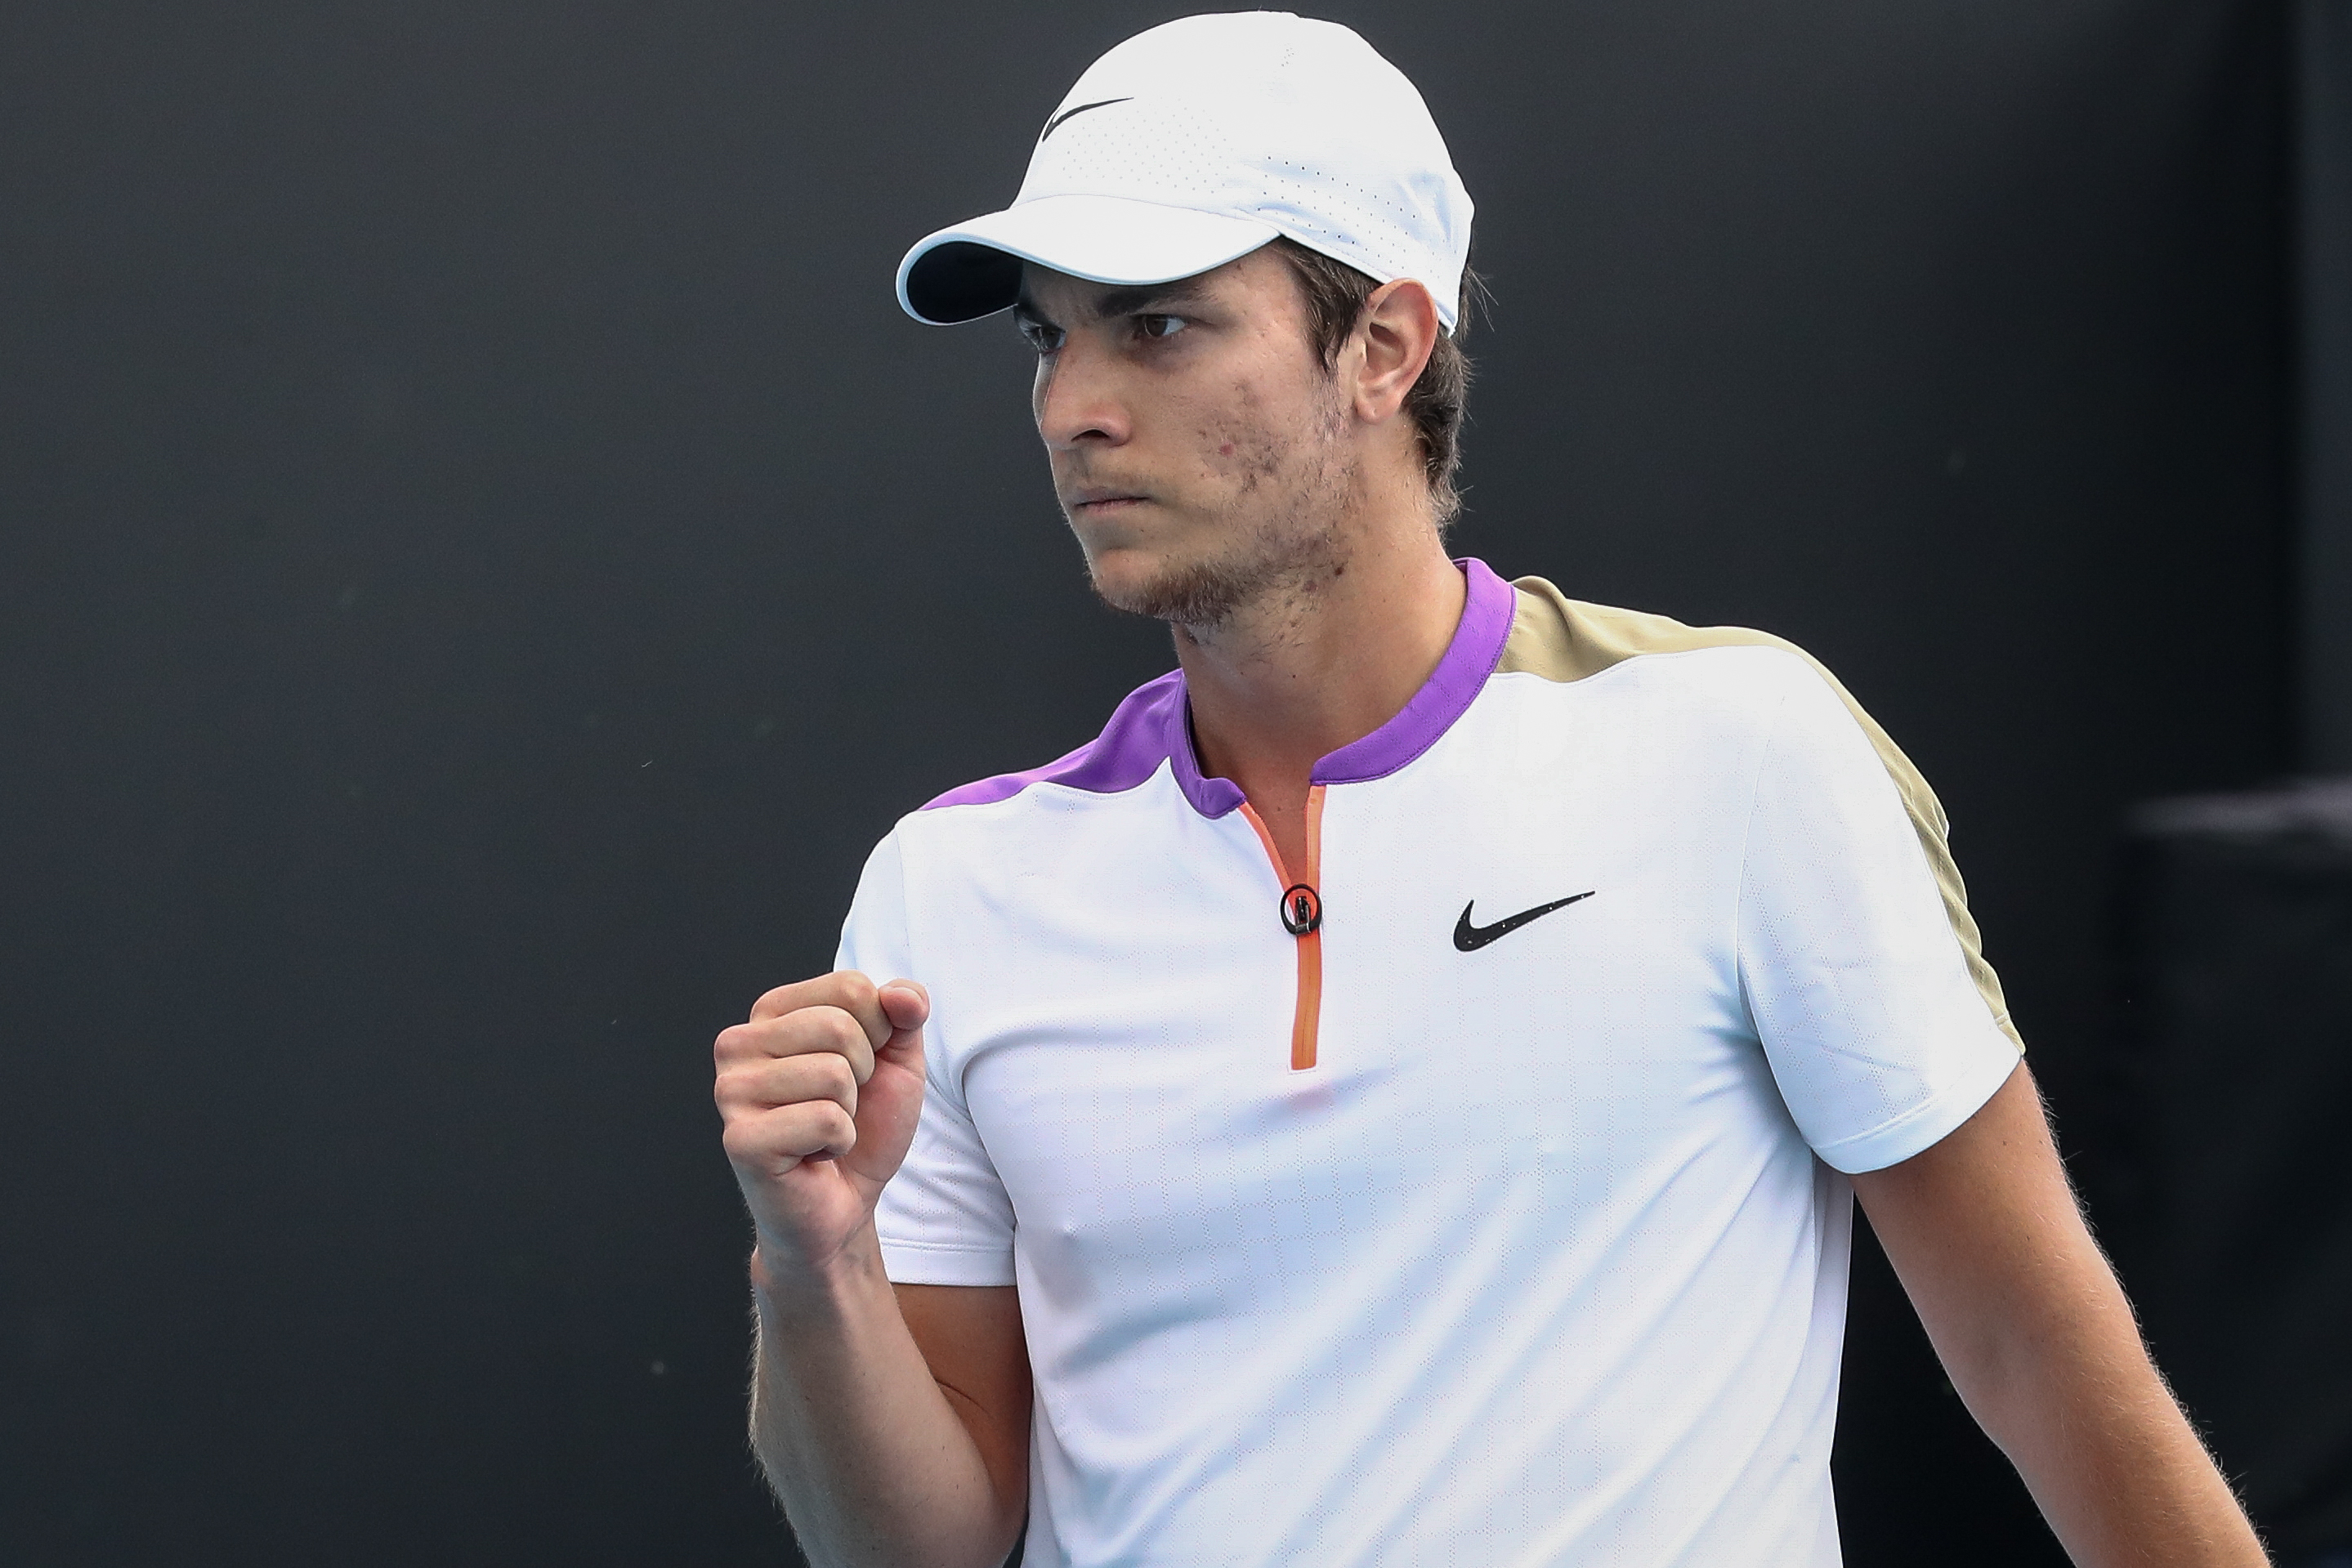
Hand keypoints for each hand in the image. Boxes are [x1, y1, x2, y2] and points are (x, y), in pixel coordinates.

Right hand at [714, 971, 930, 1283]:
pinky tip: (814, 1154)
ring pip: (834, 1074)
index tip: (859, 1068)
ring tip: (824, 1129)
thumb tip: (902, 994)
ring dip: (849, 1112)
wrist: (845, 1201)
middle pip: (840, 1027)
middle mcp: (739, 1043)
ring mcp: (732, 1091)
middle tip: (841, 1105)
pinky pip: (826, 1120)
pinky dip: (839, 1142)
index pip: (850, 987)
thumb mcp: (898, 1058)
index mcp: (772, 1011)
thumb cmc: (864, 1125)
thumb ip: (904, 1013)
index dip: (878, 1032)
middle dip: (864, 1074)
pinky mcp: (741, 1139)